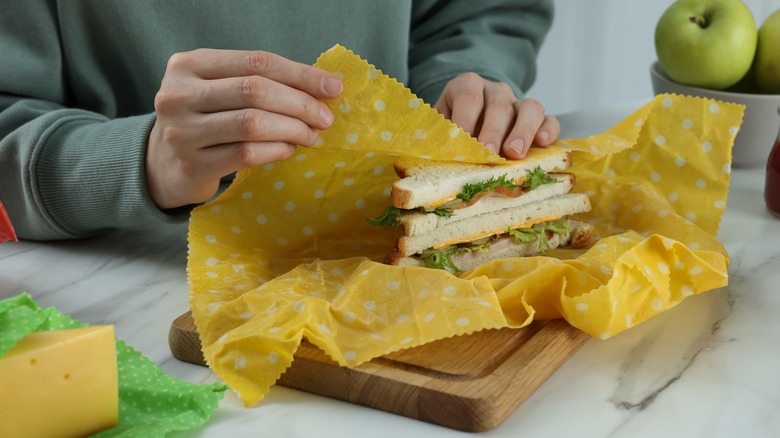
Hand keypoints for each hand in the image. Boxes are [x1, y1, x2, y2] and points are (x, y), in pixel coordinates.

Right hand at [146, 49, 342, 208]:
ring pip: (252, 124)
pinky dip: (276, 150)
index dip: (300, 74)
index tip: (333, 87)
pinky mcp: (190, 165)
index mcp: (188, 65)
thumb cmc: (206, 120)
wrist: (164, 164)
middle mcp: (178, 94)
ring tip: (310, 135)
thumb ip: (263, 82)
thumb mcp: (222, 90)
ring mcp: (180, 131)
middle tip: (324, 118)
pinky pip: (246, 154)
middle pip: (255, 90)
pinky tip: (288, 150)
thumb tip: (326, 87)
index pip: (256, 61)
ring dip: (291, 129)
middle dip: (300, 104)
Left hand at [434, 73, 558, 158]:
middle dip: (493, 132)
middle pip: (498, 106)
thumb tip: (433, 154)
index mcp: (466, 86)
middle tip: (489, 154)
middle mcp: (495, 91)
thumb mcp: (439, 126)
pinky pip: (549, 119)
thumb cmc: (452, 129)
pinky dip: (548, 130)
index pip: (468, 97)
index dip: (465, 120)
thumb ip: (438, 135)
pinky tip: (543, 144)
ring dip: (522, 131)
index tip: (462, 144)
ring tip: (514, 154)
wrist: (471, 121)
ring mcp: (518, 103)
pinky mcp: (537, 119)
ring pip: (529, 108)